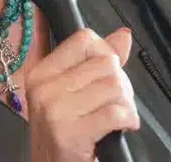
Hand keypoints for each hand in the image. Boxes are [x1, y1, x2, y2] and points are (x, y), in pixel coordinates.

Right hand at [27, 27, 138, 161]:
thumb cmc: (64, 134)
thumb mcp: (71, 95)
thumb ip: (97, 63)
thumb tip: (123, 35)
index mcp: (42, 73)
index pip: (84, 39)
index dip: (105, 54)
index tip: (106, 74)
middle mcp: (44, 88)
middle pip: (105, 63)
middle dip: (120, 83)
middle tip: (115, 101)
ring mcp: (55, 110)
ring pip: (114, 86)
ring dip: (126, 104)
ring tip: (118, 116)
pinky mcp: (70, 133)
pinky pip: (116, 112)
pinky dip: (128, 120)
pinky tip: (122, 127)